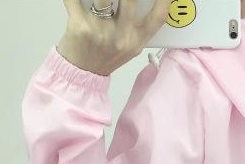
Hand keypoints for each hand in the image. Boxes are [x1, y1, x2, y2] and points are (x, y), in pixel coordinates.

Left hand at [57, 0, 171, 75]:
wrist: (83, 75)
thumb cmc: (107, 57)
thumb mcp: (130, 47)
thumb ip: (138, 27)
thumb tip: (144, 1)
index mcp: (136, 41)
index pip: (158, 17)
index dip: (165, 0)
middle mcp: (122, 36)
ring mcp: (100, 31)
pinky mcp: (79, 26)